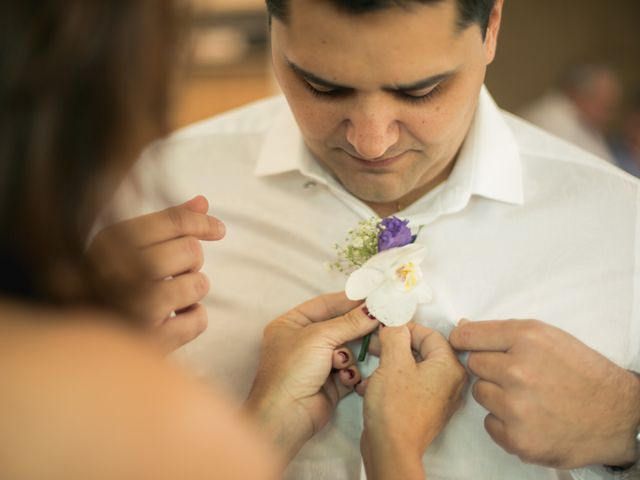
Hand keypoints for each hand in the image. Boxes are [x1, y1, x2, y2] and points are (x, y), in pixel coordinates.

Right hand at [88, 196, 224, 351]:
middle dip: (191, 261)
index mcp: (109, 242)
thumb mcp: (127, 247)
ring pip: (198, 284)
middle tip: (173, 273)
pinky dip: (194, 319)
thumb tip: (203, 202)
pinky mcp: (149, 341)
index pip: (172, 220)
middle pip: (191, 250)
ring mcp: (134, 308)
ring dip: (193, 291)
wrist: (83, 343)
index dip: (202, 222)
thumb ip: (165, 222)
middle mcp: (118, 272)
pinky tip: (172, 320)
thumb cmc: (112, 286)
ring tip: (169, 299)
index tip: (218, 230)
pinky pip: (198, 320)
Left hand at [244, 292, 378, 461]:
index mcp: (291, 323)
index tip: (373, 295)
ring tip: (342, 362)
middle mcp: (303, 341)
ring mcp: (317, 362)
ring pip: (347, 348)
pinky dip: (349, 372)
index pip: (325, 304)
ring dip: (348, 355)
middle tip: (380, 322)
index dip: (348, 300)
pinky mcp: (330, 382)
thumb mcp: (320, 337)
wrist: (286, 415)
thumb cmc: (293, 368)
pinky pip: (349, 369)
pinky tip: (344, 379)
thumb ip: (349, 322)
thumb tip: (373, 310)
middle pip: (339, 327)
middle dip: (355, 328)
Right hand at [358, 324, 466, 479]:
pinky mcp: (424, 409)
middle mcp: (450, 381)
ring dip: (390, 362)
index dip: (405, 327)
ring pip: (414, 367)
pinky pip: (410, 384)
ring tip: (370, 364)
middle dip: (396, 345)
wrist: (391, 450)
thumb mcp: (393, 362)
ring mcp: (438, 397)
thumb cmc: (396, 407)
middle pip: (423, 349)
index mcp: (449, 366)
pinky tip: (372, 384)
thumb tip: (394, 321)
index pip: (430, 333)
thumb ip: (395, 335)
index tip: (385, 326)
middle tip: (375, 343)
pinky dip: (393, 379)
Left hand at [449, 319, 639, 467]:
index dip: (463, 340)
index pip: (468, 336)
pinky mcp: (518, 438)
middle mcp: (518, 371)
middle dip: (490, 369)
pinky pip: (489, 423)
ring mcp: (516, 407)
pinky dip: (504, 423)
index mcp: (526, 339)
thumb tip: (461, 328)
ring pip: (480, 393)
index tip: (463, 344)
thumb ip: (503, 333)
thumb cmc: (583, 373)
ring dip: (496, 396)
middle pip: (474, 364)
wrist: (618, 416)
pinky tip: (529, 418)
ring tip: (527, 398)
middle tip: (517, 376)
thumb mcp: (548, 337)